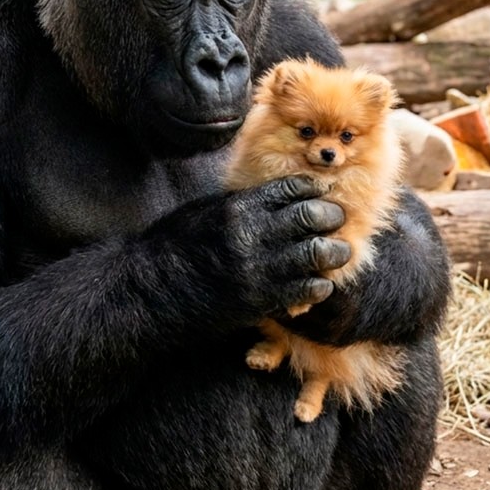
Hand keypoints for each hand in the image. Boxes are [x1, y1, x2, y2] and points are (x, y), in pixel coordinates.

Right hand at [156, 176, 350, 321]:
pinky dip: (319, 284)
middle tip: (338, 220)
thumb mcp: (205, 210)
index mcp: (238, 207)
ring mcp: (257, 268)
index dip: (313, 189)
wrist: (151, 291)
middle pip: (311, 217)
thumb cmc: (175, 247)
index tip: (322, 193)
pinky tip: (320, 283)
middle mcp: (251, 234)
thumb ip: (240, 202)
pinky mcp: (259, 300)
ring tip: (338, 252)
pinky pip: (305, 289)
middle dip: (332, 216)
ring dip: (334, 252)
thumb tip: (273, 193)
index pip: (291, 189)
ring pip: (316, 254)